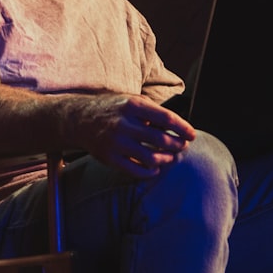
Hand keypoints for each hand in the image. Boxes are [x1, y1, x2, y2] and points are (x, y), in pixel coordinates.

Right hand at [75, 93, 195, 177]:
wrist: (80, 119)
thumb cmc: (113, 109)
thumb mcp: (132, 101)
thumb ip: (153, 111)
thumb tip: (179, 127)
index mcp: (132, 105)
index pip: (166, 118)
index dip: (183, 128)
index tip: (191, 135)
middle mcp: (123, 123)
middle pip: (161, 139)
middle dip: (177, 145)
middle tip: (181, 146)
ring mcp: (115, 142)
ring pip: (151, 157)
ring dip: (166, 160)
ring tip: (170, 157)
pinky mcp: (109, 157)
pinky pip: (135, 170)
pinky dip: (150, 172)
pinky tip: (154, 167)